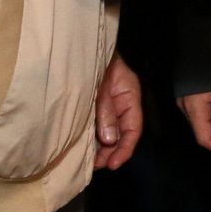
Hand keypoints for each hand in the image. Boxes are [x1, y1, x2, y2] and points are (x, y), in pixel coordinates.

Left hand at [93, 53, 143, 169]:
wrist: (77, 45)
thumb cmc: (94, 61)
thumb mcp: (101, 86)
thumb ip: (105, 111)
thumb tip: (109, 140)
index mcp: (129, 96)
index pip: (133, 128)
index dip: (125, 148)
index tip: (113, 164)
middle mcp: (120, 104)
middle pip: (120, 134)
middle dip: (109, 152)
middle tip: (95, 165)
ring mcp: (106, 105)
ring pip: (107, 132)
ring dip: (99, 147)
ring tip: (88, 161)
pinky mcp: (93, 106)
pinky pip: (95, 125)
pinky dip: (91, 137)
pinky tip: (82, 147)